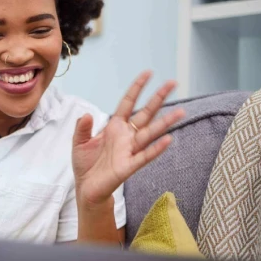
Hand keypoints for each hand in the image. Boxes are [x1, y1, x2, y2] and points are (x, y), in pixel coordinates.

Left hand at [72, 71, 184, 207]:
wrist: (86, 187)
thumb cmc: (85, 164)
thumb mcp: (79, 142)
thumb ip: (82, 128)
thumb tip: (86, 114)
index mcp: (114, 127)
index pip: (128, 103)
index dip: (137, 88)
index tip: (148, 73)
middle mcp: (126, 135)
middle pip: (145, 113)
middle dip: (158, 98)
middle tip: (173, 83)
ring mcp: (130, 150)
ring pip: (150, 133)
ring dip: (165, 123)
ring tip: (181, 111)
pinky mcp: (129, 166)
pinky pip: (145, 156)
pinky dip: (156, 148)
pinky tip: (169, 139)